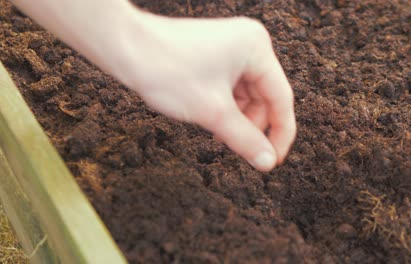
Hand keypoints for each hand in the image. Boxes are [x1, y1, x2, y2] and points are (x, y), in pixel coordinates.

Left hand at [108, 12, 295, 171]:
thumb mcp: (213, 112)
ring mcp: (232, 46)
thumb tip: (267, 162)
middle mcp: (249, 43)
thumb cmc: (166, 70)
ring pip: (247, 94)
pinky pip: (231, 87)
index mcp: (257, 49)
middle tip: (242, 152)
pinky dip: (225, 107)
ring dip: (238, 118)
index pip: (282, 99)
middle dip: (253, 126)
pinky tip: (212, 121)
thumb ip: (245, 140)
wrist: (125, 47)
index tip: (273, 162)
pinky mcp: (216, 53)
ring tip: (218, 134)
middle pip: (265, 97)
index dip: (280, 135)